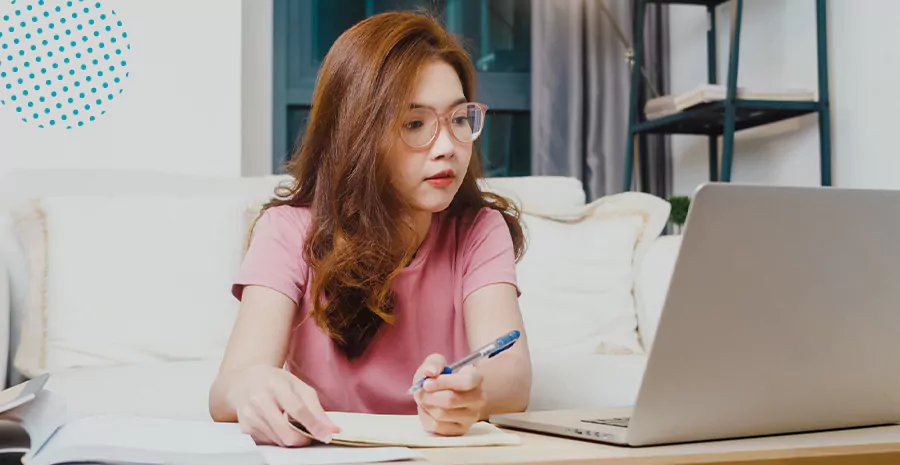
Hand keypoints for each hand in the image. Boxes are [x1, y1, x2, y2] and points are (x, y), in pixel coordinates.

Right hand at [226, 365, 340, 446]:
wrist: (243, 381)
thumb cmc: (274, 381)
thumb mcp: (297, 385)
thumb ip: (315, 406)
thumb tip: (330, 428)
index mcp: (275, 385)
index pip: (298, 410)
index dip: (314, 425)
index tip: (327, 436)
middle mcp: (259, 400)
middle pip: (287, 432)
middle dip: (304, 439)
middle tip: (310, 434)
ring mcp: (250, 415)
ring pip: (279, 441)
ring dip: (292, 438)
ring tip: (291, 424)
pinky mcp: (245, 428)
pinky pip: (270, 443)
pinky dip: (279, 438)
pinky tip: (277, 425)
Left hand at [413, 354, 487, 435]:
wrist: (440, 394)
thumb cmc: (439, 377)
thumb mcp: (436, 363)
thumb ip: (433, 363)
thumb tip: (430, 372)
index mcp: (476, 379)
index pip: (467, 381)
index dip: (443, 382)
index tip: (426, 383)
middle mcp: (478, 399)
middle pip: (451, 400)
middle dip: (429, 396)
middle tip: (419, 392)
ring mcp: (471, 417)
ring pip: (442, 414)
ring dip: (426, 406)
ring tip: (425, 399)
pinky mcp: (460, 430)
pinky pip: (437, 426)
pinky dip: (426, 417)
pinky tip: (428, 410)